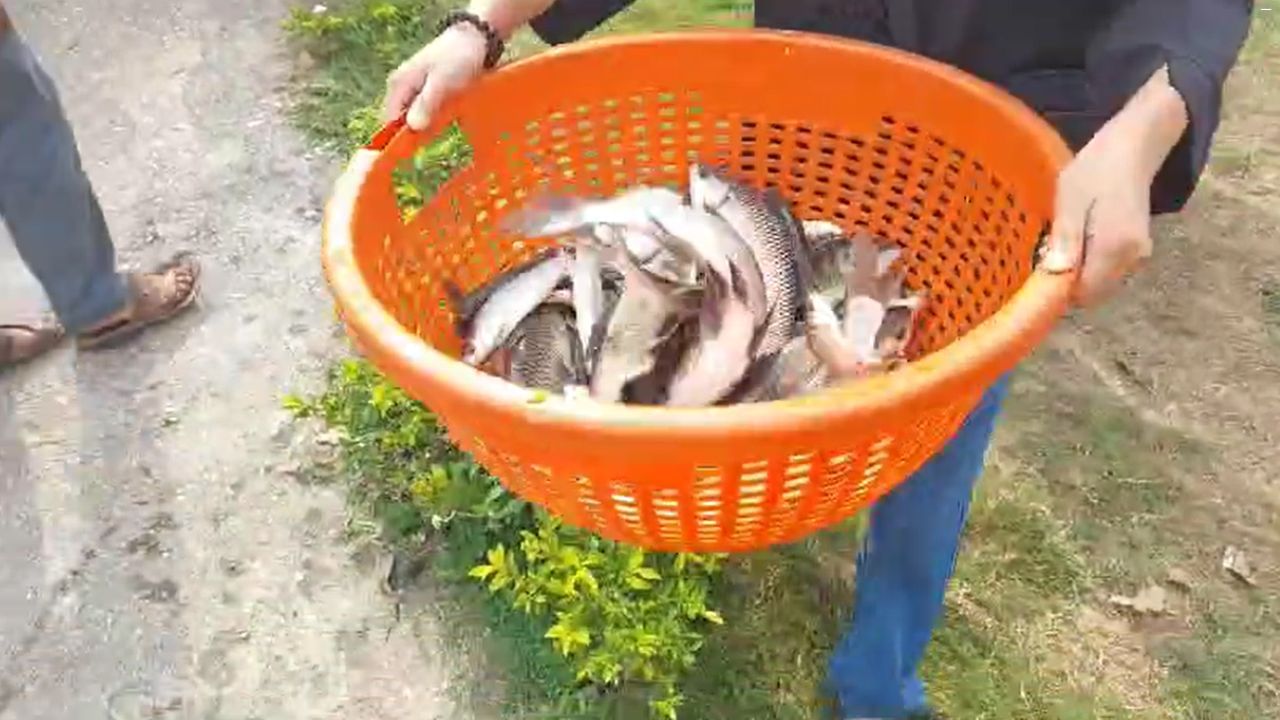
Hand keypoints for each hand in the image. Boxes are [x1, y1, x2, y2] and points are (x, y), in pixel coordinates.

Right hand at [384, 25, 486, 130]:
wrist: (475, 40)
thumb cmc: (457, 59)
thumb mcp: (441, 82)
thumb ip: (426, 104)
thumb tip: (413, 127)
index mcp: (399, 85)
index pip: (390, 121)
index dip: (401, 137)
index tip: (418, 146)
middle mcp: (402, 88)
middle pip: (402, 122)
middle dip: (417, 133)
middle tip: (437, 136)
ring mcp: (415, 90)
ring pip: (416, 118)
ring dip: (429, 126)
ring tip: (446, 125)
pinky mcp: (428, 92)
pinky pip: (427, 113)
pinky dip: (437, 119)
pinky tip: (449, 119)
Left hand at [1043, 66, 1188, 306]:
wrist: (1133, 148)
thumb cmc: (1096, 169)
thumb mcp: (1070, 199)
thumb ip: (1066, 238)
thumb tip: (1056, 274)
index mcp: (1115, 247)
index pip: (1084, 293)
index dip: (1059, 288)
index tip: (1040, 269)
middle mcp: (1133, 258)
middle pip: (1092, 292)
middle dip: (1067, 281)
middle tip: (1050, 249)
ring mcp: (1138, 255)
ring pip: (1100, 282)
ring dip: (1078, 271)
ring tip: (1065, 239)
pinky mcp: (1138, 249)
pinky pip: (1108, 269)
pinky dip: (1091, 263)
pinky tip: (1080, 237)